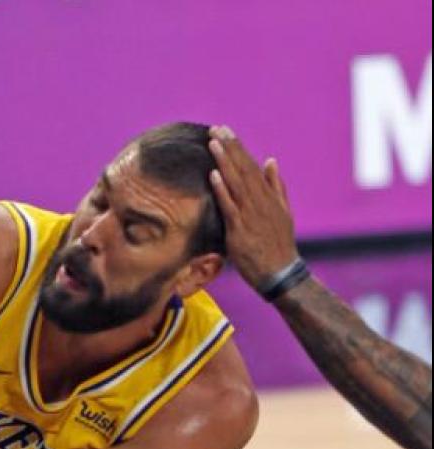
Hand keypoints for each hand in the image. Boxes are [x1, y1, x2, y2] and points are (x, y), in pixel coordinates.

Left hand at [208, 125, 299, 290]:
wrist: (280, 273)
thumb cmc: (278, 244)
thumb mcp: (282, 212)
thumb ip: (276, 186)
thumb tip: (271, 160)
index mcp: (268, 196)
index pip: (250, 166)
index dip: (238, 147)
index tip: (225, 131)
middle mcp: (260, 201)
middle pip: (243, 169)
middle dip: (229, 147)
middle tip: (216, 128)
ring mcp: (251, 214)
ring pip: (236, 183)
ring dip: (224, 162)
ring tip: (213, 143)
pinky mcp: (241, 229)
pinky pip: (230, 206)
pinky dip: (223, 189)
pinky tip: (213, 175)